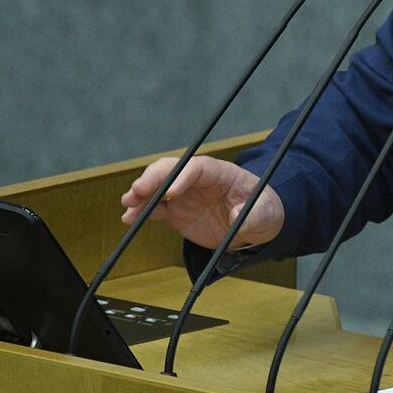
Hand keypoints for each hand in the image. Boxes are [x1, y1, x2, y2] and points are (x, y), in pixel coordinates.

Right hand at [119, 155, 284, 250]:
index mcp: (221, 173)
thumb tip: (240, 216)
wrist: (254, 225)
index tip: (171, 193)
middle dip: (153, 178)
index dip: (182, 177)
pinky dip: (142, 211)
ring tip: (128, 203)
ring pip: (158, 187)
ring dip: (142, 193)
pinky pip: (156, 208)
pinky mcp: (176, 212)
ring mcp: (185, 195)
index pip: (198, 167)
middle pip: (172, 170)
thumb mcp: (264, 214)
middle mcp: (198, 180)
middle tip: (138, 191)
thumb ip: (254, 215)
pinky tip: (129, 217)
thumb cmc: (262, 211)